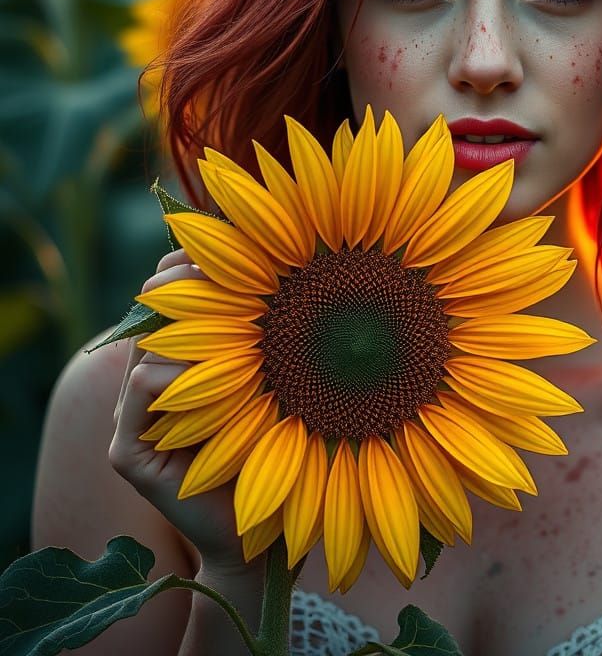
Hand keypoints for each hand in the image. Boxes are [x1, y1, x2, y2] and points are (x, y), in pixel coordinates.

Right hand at [109, 249, 256, 574]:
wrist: (270, 525)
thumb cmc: (285, 445)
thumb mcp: (282, 379)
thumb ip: (275, 333)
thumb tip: (305, 264)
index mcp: (184, 358)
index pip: (170, 295)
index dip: (188, 264)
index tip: (228, 241)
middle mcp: (152, 382)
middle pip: (151, 312)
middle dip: (180, 280)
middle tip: (214, 262)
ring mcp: (135, 417)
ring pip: (144, 346)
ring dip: (181, 322)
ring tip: (217, 303)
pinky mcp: (131, 453)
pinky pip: (139, 393)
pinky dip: (167, 375)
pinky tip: (196, 369)